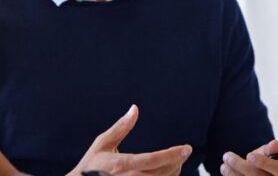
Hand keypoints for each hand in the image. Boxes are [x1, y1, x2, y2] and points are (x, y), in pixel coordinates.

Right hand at [67, 105, 191, 175]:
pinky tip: (167, 171)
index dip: (171, 155)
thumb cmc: (91, 166)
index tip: (186, 148)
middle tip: (184, 151)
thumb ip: (120, 127)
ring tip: (177, 160)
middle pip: (162, 173)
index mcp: (121, 166)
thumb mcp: (102, 144)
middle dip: (177, 161)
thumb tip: (135, 109)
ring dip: (173, 171)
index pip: (152, 160)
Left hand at [220, 140, 277, 175]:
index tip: (250, 155)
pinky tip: (227, 173)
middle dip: (241, 166)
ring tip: (224, 166)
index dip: (265, 163)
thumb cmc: (272, 166)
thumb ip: (272, 150)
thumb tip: (273, 145)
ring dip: (233, 175)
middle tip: (227, 156)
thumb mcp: (275, 157)